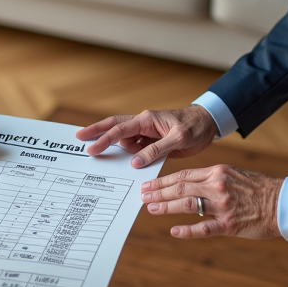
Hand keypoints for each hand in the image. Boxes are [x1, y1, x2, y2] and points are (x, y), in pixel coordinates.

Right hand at [76, 106, 217, 167]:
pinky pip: (137, 152)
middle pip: (115, 128)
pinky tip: (123, 167)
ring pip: (125, 142)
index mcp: (147, 120)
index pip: (120, 129)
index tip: (90, 146)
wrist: (209, 125)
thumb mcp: (178, 138)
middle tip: (79, 138)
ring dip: (114, 149)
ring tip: (98, 158)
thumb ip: (157, 150)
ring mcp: (148, 135)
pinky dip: (129, 159)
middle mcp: (144, 126)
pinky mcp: (154, 144)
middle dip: (97, 132)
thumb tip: (136, 162)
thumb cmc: (195, 126)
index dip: (104, 138)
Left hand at [141, 164, 282, 239]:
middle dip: (159, 191)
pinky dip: (187, 230)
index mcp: (218, 171)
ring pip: (188, 205)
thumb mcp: (234, 173)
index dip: (164, 180)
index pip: (184, 175)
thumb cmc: (258, 188)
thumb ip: (212, 177)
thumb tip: (188, 182)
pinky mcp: (229, 225)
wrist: (282, 202)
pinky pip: (204, 228)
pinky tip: (173, 230)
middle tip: (142, 195)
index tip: (148, 184)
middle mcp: (217, 186)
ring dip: (166, 207)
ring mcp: (223, 206)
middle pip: (181, 188)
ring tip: (151, 208)